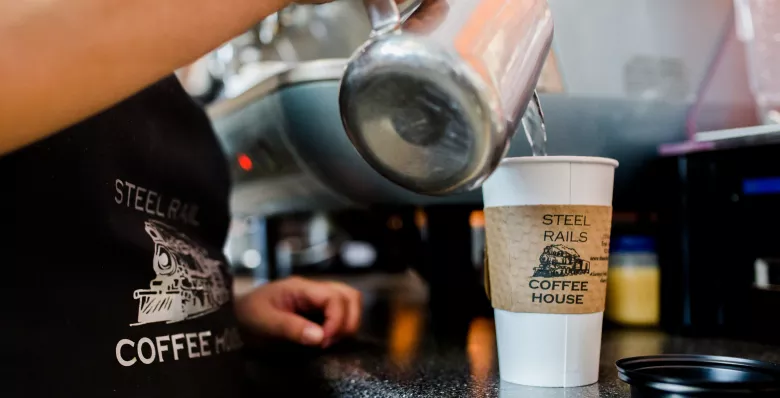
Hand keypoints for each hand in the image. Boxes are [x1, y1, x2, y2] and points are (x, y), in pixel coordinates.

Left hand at [235, 276, 361, 347]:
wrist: (233, 318)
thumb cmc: (246, 317)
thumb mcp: (265, 322)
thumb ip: (292, 328)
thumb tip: (321, 337)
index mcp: (301, 287)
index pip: (335, 297)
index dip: (337, 321)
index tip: (323, 342)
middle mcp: (313, 290)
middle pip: (350, 296)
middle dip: (348, 321)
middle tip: (330, 342)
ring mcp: (316, 299)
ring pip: (349, 303)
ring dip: (347, 323)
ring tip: (329, 341)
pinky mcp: (316, 311)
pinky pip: (340, 313)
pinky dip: (340, 327)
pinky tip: (326, 340)